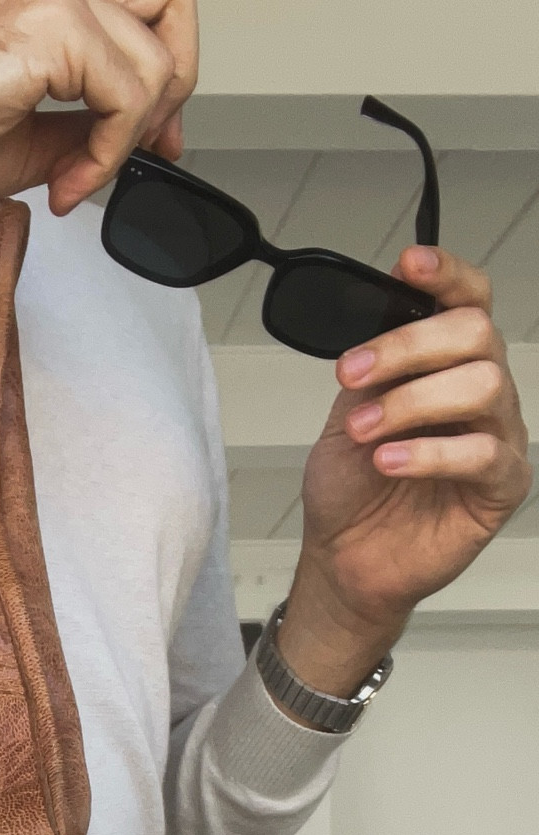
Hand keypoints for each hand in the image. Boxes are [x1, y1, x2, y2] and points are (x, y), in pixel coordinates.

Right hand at [0, 0, 190, 213]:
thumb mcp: (30, 135)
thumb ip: (84, 125)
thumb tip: (133, 141)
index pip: (148, 6)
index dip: (171, 67)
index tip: (158, 137)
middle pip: (173, 4)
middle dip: (177, 85)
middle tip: (152, 148)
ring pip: (158, 61)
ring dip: (129, 141)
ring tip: (77, 182)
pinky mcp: (55, 22)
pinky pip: (127, 97)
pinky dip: (109, 155)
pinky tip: (67, 185)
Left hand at [281, 247, 532, 694]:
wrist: (344, 559)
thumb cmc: (352, 489)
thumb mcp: (348, 412)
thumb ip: (371, 364)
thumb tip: (381, 306)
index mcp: (446, 365)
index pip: (467, 301)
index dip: (446, 275)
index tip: (409, 264)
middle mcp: (481, 391)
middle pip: (476, 333)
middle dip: (408, 346)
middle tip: (353, 376)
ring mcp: (498, 436)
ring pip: (484, 385)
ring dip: (412, 401)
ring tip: (363, 431)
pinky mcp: (501, 486)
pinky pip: (484, 453)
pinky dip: (430, 452)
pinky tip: (389, 461)